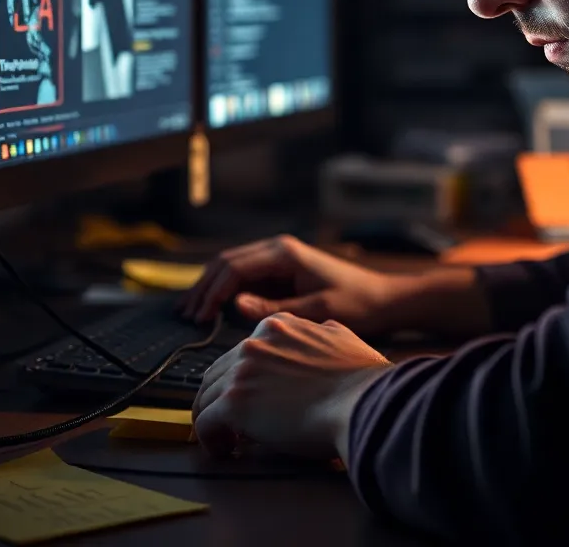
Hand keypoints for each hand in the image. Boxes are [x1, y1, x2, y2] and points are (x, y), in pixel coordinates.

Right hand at [180, 235, 401, 337]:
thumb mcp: (316, 311)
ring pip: (231, 267)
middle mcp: (278, 249)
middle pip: (226, 262)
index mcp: (285, 253)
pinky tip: (212, 310)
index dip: (213, 292)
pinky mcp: (281, 271)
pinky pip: (245, 277)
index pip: (234, 267)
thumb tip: (234, 304)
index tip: (199, 319)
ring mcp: (278, 258)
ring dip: (210, 287)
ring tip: (190, 313)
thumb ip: (275, 309)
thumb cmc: (356, 304)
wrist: (382, 299)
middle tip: (186, 316)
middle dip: (204, 288)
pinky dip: (225, 290)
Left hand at [192, 313, 391, 462]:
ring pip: (207, 395)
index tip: (250, 396)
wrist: (363, 401)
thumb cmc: (361, 378)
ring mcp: (243, 370)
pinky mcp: (235, 402)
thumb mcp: (341, 337)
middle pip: (219, 372)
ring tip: (227, 439)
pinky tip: (225, 450)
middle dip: (222, 397)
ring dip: (214, 418)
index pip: (244, 351)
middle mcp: (256, 341)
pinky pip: (205, 422)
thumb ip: (321, 334)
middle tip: (231, 422)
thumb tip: (322, 334)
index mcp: (279, 326)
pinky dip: (210, 439)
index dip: (244, 377)